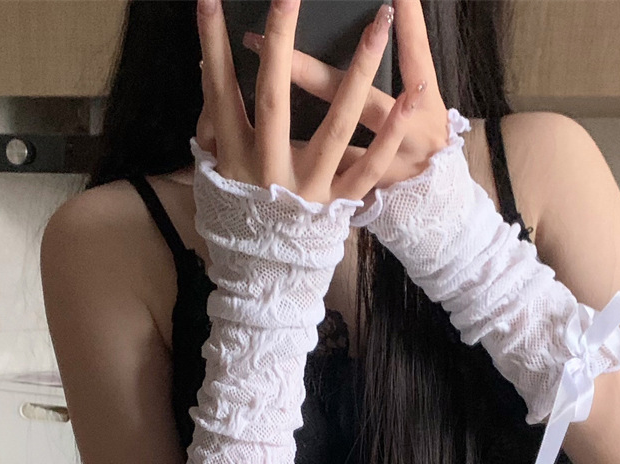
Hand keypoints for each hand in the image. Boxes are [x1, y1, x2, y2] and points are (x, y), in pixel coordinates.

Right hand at [195, 0, 419, 204]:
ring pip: (335, 124)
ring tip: (379, 21)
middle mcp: (269, 169)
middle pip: (273, 99)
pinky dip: (391, 132)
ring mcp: (308, 187)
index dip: (213, 45)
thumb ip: (215, 124)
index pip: (220, 91)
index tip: (208, 0)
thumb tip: (210, 71)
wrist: (263, 279)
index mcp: (233, 157)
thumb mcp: (215, 172)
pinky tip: (411, 97)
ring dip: (358, 69)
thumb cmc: (239, 214)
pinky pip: (370, 165)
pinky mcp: (338, 203)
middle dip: (279, 43)